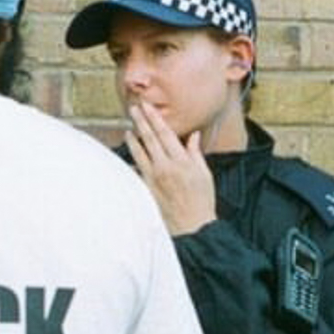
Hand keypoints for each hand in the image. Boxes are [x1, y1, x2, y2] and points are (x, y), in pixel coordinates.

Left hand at [125, 101, 216, 235]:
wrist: (192, 226)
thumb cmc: (202, 200)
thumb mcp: (204, 174)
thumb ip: (196, 153)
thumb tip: (193, 135)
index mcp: (181, 161)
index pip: (165, 133)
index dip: (155, 118)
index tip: (147, 106)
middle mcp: (165, 167)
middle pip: (149, 139)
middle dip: (141, 121)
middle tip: (133, 108)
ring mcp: (154, 178)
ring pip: (139, 152)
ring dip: (132, 138)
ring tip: (128, 128)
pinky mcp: (147, 188)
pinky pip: (137, 169)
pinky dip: (133, 158)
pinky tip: (129, 151)